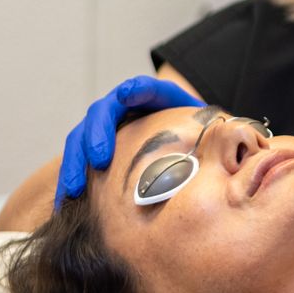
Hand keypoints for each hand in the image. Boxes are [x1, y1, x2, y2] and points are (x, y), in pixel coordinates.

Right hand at [56, 76, 204, 206]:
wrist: (181, 146)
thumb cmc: (196, 138)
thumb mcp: (205, 130)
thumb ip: (212, 130)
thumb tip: (228, 136)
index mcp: (151, 98)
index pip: (142, 88)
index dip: (136, 90)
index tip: (128, 94)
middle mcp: (121, 109)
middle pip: (102, 113)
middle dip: (97, 135)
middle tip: (99, 159)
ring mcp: (104, 129)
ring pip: (79, 140)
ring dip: (74, 165)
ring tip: (73, 190)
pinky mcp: (93, 151)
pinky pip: (75, 164)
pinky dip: (70, 182)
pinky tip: (66, 203)